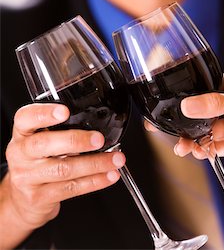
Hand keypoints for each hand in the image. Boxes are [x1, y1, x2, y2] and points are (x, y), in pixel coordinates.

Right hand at [2, 103, 124, 240]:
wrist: (20, 200)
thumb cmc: (36, 161)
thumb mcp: (38, 140)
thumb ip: (58, 130)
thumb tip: (96, 124)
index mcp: (22, 133)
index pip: (25, 118)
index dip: (44, 113)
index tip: (65, 111)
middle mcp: (20, 154)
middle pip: (44, 144)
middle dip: (75, 140)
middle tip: (98, 139)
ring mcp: (27, 177)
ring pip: (63, 169)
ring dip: (94, 163)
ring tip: (115, 159)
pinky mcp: (40, 197)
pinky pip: (71, 188)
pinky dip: (95, 181)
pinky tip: (109, 175)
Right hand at [173, 73, 223, 175]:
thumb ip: (216, 103)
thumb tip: (189, 104)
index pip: (207, 88)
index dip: (191, 97)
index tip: (177, 105)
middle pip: (202, 112)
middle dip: (188, 121)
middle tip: (175, 130)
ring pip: (205, 130)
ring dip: (193, 138)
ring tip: (184, 146)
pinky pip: (213, 146)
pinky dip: (204, 150)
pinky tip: (199, 152)